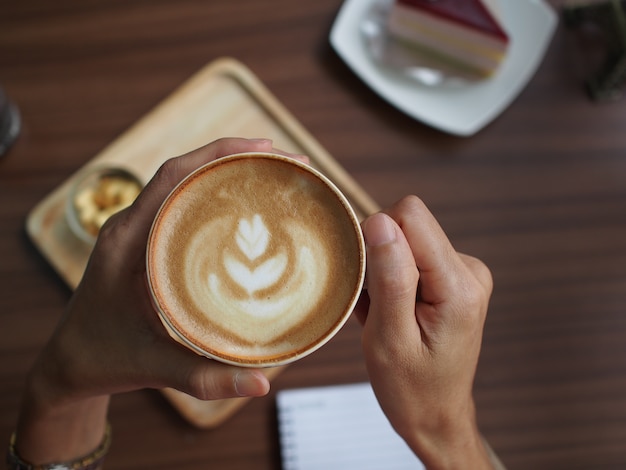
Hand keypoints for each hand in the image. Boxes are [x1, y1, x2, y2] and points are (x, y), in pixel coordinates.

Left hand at [16, 138, 296, 463]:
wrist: (68, 366)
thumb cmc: (103, 360)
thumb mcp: (155, 368)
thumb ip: (207, 377)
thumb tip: (263, 384)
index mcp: (128, 241)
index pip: (174, 175)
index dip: (219, 153)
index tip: (265, 148)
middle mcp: (131, 227)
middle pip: (184, 170)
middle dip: (234, 155)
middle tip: (284, 161)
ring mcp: (137, 233)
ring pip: (182, 184)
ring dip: (223, 171)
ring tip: (271, 174)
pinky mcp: (145, 243)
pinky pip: (180, 204)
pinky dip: (212, 194)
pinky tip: (241, 204)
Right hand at [354, 196, 493, 469]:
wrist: (436, 416)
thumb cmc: (411, 389)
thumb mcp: (389, 338)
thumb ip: (389, 277)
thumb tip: (380, 220)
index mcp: (458, 286)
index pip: (411, 217)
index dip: (377, 238)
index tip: (368, 279)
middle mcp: (470, 271)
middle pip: (409, 226)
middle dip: (381, 258)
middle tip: (379, 306)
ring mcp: (465, 272)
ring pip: (407, 240)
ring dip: (386, 272)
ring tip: (387, 315)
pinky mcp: (454, 276)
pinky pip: (412, 255)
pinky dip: (394, 280)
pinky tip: (395, 312)